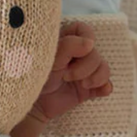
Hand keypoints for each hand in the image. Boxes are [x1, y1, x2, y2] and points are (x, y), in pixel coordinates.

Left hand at [11, 21, 111, 136]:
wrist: (31, 106)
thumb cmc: (33, 78)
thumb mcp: (48, 59)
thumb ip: (68, 47)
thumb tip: (90, 43)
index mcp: (64, 43)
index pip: (84, 30)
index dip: (87, 37)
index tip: (82, 50)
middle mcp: (76, 56)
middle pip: (95, 52)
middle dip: (86, 65)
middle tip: (67, 76)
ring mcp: (83, 72)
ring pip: (103, 67)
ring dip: (97, 76)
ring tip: (82, 85)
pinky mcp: (86, 89)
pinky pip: (105, 84)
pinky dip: (105, 87)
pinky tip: (102, 91)